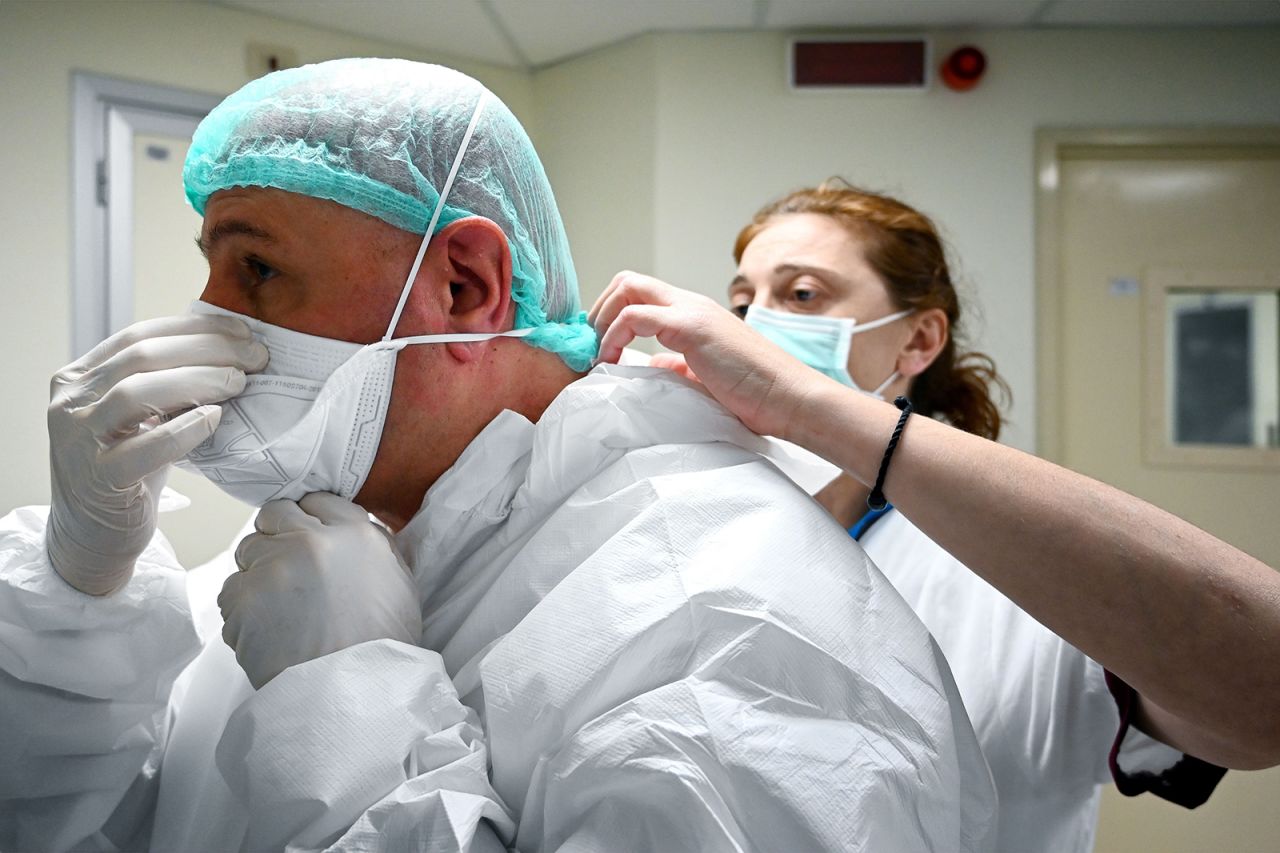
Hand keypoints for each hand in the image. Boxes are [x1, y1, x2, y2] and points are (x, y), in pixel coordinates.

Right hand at [46, 314, 268, 594]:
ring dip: (200, 380)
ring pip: (137, 392)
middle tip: (256, 356)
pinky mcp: (98, 480)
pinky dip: (185, 429)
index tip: (242, 331)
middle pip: (142, 357)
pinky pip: (145, 447)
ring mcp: (78, 441)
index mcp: (79, 378)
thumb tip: (230, 348)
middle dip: (208, 350)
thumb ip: (167, 383)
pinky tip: (216, 418)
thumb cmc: (128, 471)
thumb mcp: (142, 417)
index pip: (139, 336)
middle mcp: (69, 403)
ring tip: (240, 383)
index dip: (195, 329)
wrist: (94, 536)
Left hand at [219, 493, 422, 689]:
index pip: (317, 499)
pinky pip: (230, 592)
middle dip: (276, 537)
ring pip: (247, 551)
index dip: (310, 519)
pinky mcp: (243, 598)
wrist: (353, 695)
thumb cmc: (381, 646)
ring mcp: (274, 566)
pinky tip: (268, 632)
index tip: (309, 539)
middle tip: (288, 572)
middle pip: (275, 514)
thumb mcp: (401, 582)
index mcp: (356, 533)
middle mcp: (312, 540)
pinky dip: (243, 611)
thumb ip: (377, 547)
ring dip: (258, 574)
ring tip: (280, 611)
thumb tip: (359, 530)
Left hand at [589, 271, 832, 439]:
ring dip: (602, 319)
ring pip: (628, 287)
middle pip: (628, 280)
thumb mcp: (705, 376)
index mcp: (694, 313)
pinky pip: (636, 314)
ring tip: (598, 354)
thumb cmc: (755, 393)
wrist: (790, 398)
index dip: (611, 314)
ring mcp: (691, 311)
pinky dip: (614, 335)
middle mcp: (690, 303)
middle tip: (592, 347)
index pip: (640, 292)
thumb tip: (648, 367)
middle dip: (599, 310)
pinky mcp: (691, 327)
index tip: (598, 348)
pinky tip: (613, 361)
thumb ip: (676, 367)